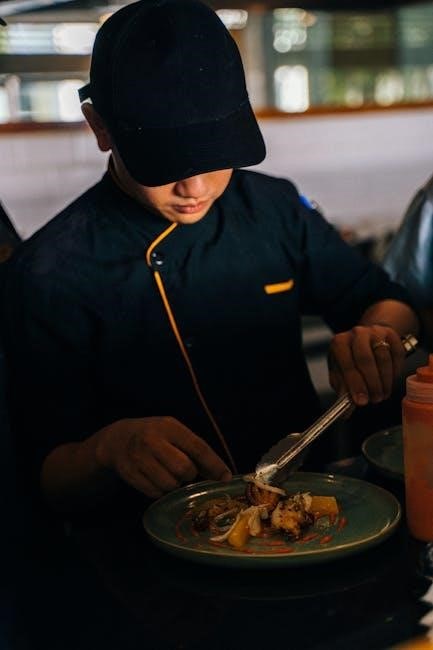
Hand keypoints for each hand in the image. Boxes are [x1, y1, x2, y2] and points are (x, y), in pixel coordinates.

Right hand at [95, 416, 231, 498]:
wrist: (118, 439)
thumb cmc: (154, 435)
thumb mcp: (173, 432)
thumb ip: (194, 448)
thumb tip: (221, 473)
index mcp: (169, 427)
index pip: (197, 447)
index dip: (214, 464)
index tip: (226, 477)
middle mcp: (152, 441)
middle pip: (184, 469)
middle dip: (190, 475)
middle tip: (186, 473)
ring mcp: (139, 458)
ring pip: (170, 484)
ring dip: (175, 485)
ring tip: (170, 475)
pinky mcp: (130, 475)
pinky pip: (155, 493)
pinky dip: (161, 491)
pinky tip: (157, 480)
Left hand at [327, 324, 404, 406]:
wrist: (366, 339)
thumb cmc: (350, 359)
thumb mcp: (341, 372)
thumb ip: (343, 389)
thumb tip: (345, 411)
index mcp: (339, 342)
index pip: (347, 364)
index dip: (355, 385)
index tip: (361, 401)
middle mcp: (356, 333)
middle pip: (365, 359)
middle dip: (371, 384)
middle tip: (374, 399)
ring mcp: (375, 331)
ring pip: (383, 358)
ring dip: (384, 381)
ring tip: (381, 394)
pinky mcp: (391, 334)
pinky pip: (397, 355)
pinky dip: (394, 372)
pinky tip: (389, 381)